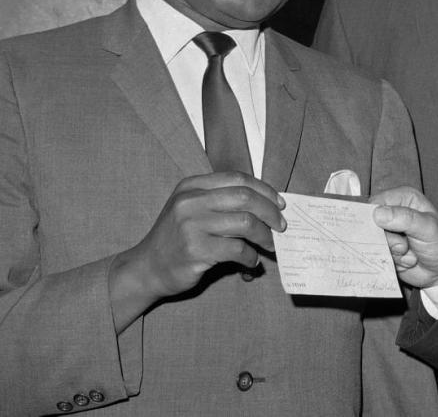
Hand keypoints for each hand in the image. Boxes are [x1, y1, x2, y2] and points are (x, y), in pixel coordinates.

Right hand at [108, 172, 285, 331]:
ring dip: (264, 236)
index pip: (238, 179)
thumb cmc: (178, 238)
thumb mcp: (192, 209)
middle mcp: (190, 202)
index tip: (279, 204)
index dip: (264, 190)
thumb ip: (221, 201)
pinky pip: (237, 250)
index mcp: (192, 186)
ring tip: (269, 245)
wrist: (146, 268)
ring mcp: (191, 226)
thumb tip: (268, 205)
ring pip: (245, 223)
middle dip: (270, 212)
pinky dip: (251, 257)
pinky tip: (250, 262)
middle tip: (281, 226)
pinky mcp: (196, 251)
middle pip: (245, 198)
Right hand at [371, 187, 437, 288]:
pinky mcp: (387, 248)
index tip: (387, 232)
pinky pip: (378, 255)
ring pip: (374, 242)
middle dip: (387, 240)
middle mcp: (394, 212)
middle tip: (405, 246)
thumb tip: (378, 214)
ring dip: (393, 252)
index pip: (375, 203)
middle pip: (371, 225)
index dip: (375, 219)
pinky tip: (408, 260)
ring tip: (410, 252)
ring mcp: (390, 232)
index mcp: (404, 198)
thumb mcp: (427, 228)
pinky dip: (393, 261)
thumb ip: (405, 218)